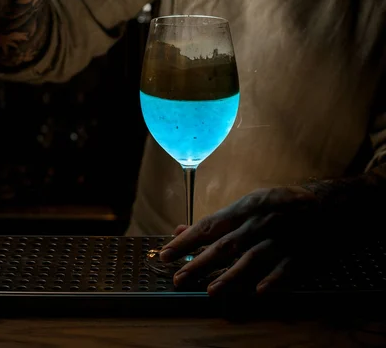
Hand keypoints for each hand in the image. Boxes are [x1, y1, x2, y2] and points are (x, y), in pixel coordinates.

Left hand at [160, 186, 324, 296]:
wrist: (328, 202)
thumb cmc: (282, 203)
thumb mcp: (250, 203)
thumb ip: (217, 220)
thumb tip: (182, 230)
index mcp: (245, 208)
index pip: (209, 225)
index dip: (187, 241)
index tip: (166, 254)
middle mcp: (259, 223)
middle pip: (226, 245)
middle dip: (200, 262)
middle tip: (178, 279)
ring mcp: (280, 238)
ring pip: (252, 258)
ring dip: (231, 275)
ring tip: (211, 291)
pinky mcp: (301, 253)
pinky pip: (286, 268)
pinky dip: (273, 279)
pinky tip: (260, 292)